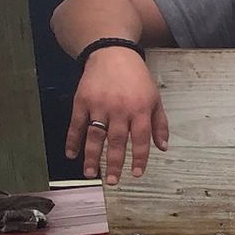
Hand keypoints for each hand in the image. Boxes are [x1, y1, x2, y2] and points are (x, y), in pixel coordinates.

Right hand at [65, 46, 168, 184]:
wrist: (112, 53)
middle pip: (116, 141)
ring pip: (95, 135)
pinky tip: (71, 154)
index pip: (141, 139)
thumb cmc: (137, 79)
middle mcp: (119, 110)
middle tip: (112, 181)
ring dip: (92, 156)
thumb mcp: (155, 99)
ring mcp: (99, 106)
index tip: (136, 174)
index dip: (139, 158)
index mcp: (140, 110)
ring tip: (90, 174)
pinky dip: (72, 140)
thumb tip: (162, 148)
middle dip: (114, 163)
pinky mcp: (82, 101)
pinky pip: (76, 124)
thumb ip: (159, 124)